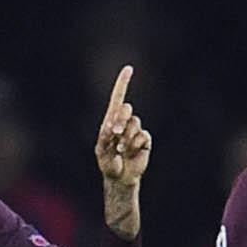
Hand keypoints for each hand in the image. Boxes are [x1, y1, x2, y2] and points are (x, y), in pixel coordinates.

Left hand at [93, 64, 150, 236]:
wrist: (120, 178)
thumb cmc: (108, 163)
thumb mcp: (101, 150)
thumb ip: (106, 137)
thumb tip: (114, 126)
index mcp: (111, 120)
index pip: (118, 98)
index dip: (123, 83)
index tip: (129, 69)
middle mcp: (124, 122)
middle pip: (126, 109)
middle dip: (120, 120)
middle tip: (114, 133)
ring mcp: (135, 131)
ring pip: (135, 124)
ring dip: (126, 137)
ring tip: (121, 149)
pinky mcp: (144, 140)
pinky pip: (143, 135)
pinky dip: (134, 144)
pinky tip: (130, 152)